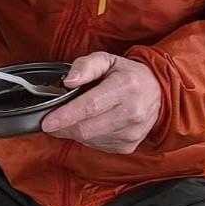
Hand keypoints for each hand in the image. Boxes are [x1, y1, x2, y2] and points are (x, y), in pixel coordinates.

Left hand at [40, 52, 160, 153]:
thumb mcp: (107, 59)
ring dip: (74, 131)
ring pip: (90, 139)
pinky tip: (91, 124)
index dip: (66, 115)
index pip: (90, 106)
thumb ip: (86, 66)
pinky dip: (87, 137)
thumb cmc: (127, 74)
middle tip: (52, 120)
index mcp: (126, 87)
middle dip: (64, 126)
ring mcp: (131, 132)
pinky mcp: (128, 145)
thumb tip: (69, 81)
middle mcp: (132, 112)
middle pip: (87, 128)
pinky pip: (97, 146)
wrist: (158, 92)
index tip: (47, 121)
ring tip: (74, 117)